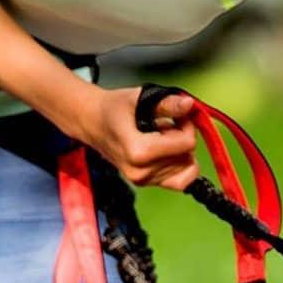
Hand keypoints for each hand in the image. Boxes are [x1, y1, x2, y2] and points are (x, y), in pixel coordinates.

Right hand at [76, 87, 198, 190]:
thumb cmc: (114, 109)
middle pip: (187, 157)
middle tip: (166, 125)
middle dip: (183, 138)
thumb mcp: (140, 98)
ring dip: (179, 151)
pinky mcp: (146, 184)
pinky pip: (179, 182)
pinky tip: (168, 151)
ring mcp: (143, 180)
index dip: (187, 126)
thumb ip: (166, 103)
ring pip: (185, 169)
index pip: (186, 144)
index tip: (177, 115)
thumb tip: (188, 105)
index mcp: (139, 152)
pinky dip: (180, 165)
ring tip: (160, 137)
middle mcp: (141, 172)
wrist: (94, 123)